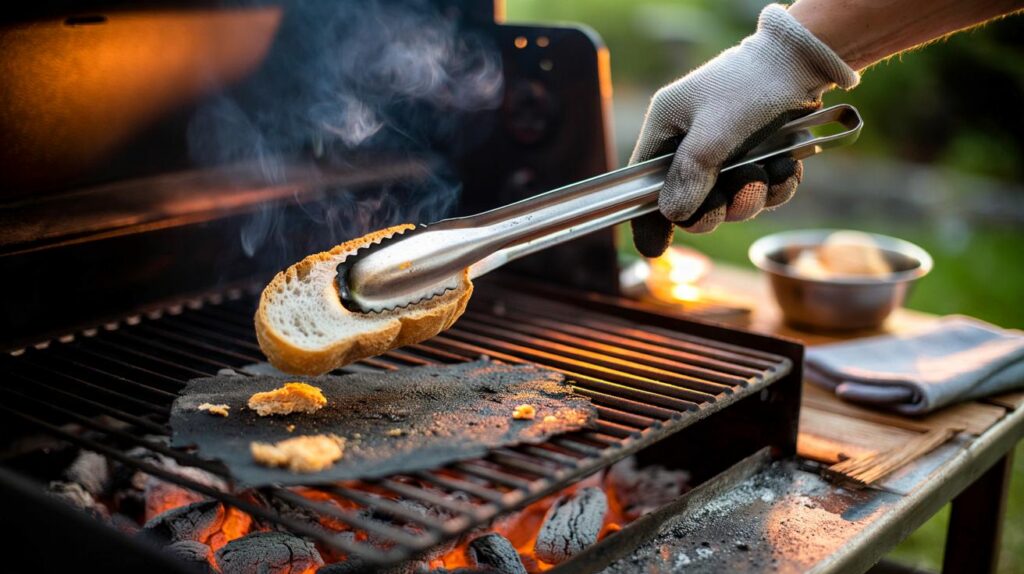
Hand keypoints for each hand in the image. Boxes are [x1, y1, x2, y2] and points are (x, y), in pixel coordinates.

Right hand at [630, 4, 857, 256]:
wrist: (804, 63)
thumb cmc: (751, 85)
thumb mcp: (716, 128)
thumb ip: (691, 172)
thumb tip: (673, 213)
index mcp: (667, 130)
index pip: (644, 183)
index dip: (647, 217)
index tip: (655, 249)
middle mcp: (692, 146)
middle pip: (689, 203)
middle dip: (715, 209)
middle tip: (735, 196)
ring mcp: (726, 155)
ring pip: (730, 203)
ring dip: (752, 197)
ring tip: (769, 169)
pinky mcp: (760, 160)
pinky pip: (762, 194)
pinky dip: (776, 186)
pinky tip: (787, 165)